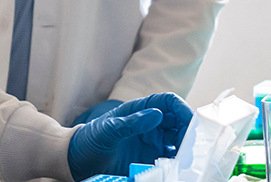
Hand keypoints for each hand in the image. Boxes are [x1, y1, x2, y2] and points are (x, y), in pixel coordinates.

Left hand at [67, 94, 192, 180]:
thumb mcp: (107, 130)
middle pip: (179, 122)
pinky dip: (177, 163)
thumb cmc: (90, 139)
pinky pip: (171, 160)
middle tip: (191, 146)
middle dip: (189, 132)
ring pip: (178, 142)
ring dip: (185, 149)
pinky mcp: (151, 160)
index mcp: (140, 110)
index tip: (191, 122)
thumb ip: (130, 123)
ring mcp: (152, 143)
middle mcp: (150, 125)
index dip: (182, 109)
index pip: (168, 102)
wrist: (78, 162)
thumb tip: (157, 114)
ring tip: (186, 161)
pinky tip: (176, 169)